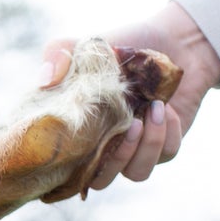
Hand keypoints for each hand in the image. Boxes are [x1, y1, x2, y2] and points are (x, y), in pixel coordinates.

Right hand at [39, 2, 219, 188]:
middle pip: (99, 181)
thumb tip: (44, 80)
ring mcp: (134, 149)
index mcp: (78, 130)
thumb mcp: (86, 45)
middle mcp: (103, 146)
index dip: (63, 168)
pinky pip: (166, 156)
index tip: (75, 145)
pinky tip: (167, 109)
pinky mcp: (165, 146)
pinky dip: (169, 134)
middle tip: (131, 123)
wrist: (175, 39)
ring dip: (147, 146)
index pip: (61, 167)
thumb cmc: (125, 43)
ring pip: (136, 174)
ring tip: (155, 108)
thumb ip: (58, 54)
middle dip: (116, 158)